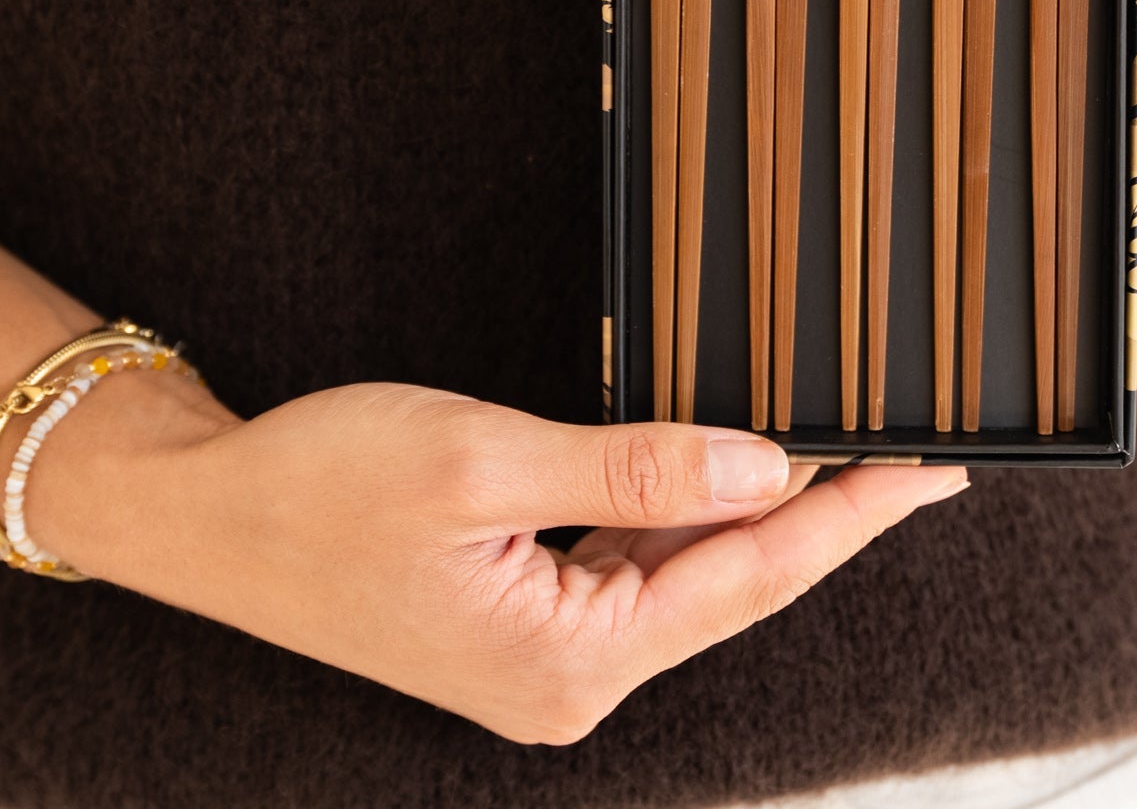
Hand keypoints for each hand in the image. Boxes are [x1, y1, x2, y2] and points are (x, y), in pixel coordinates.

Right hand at [25, 374, 966, 743]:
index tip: (927, 473)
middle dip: (820, 516)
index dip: (848, 516)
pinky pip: (630, 572)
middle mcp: (566, 683)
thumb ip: (637, 469)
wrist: (208, 515)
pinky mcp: (518, 627)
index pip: (750, 577)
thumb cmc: (323, 487)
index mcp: (566, 662)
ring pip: (683, 578)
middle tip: (907, 454)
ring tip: (836, 454)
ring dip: (751, 514)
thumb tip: (764, 466)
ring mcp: (542, 662)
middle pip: (729, 585)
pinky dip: (680, 518)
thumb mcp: (487, 459)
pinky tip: (716, 475)